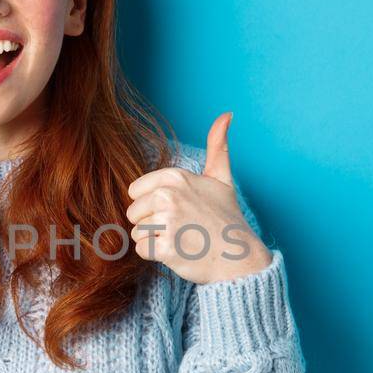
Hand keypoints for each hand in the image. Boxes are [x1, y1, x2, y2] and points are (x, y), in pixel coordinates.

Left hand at [125, 112, 270, 283]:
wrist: (239, 257)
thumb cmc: (226, 218)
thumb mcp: (222, 178)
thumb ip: (218, 147)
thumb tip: (226, 114)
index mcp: (176, 177)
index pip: (135, 191)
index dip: (151, 204)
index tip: (176, 210)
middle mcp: (170, 195)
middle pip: (133, 212)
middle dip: (151, 223)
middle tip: (179, 227)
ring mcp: (168, 222)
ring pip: (136, 232)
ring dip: (154, 240)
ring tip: (180, 239)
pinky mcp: (166, 248)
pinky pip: (142, 250)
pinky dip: (156, 255)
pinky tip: (177, 251)